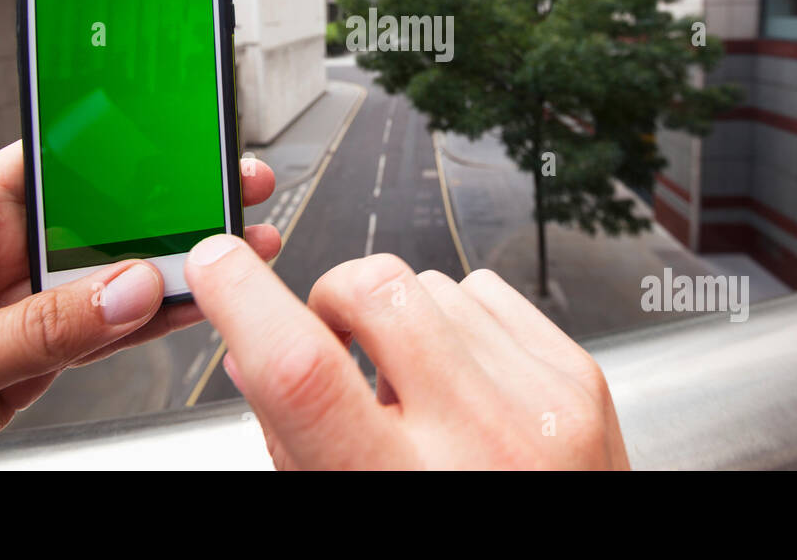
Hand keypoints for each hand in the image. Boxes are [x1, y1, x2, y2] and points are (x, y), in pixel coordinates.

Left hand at [0, 141, 279, 469]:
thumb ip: (25, 332)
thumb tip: (122, 291)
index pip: (41, 164)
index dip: (114, 143)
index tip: (180, 132)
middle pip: (87, 222)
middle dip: (161, 206)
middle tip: (232, 187)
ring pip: (99, 282)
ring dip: (167, 268)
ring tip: (236, 248)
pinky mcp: (11, 371)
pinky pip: (90, 338)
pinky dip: (143, 327)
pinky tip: (187, 308)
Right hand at [184, 240, 628, 468]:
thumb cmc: (455, 546)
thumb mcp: (347, 512)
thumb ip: (294, 443)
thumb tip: (250, 355)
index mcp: (399, 488)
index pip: (305, 374)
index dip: (247, 302)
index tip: (220, 266)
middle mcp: (479, 442)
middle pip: (376, 293)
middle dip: (334, 293)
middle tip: (336, 337)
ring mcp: (537, 402)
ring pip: (431, 283)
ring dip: (404, 318)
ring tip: (416, 386)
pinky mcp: (576, 376)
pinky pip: (488, 290)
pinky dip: (459, 319)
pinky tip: (464, 376)